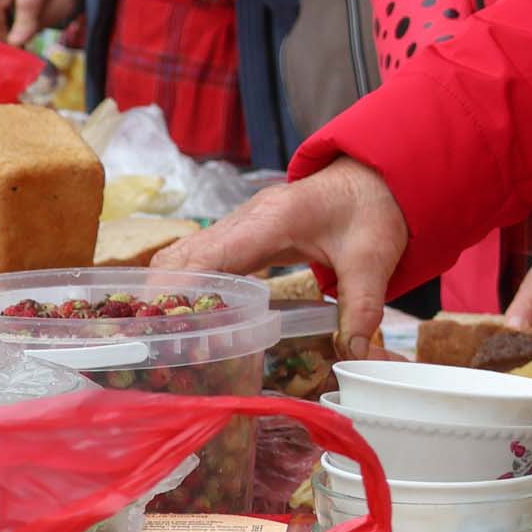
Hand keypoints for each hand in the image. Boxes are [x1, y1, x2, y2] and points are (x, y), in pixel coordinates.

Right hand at [159, 158, 409, 358]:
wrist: (375, 179)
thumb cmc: (371, 210)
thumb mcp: (373, 259)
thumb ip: (363, 305)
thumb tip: (354, 352)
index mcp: (272, 220)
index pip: (211, 254)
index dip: (182, 288)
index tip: (167, 324)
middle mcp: (245, 219)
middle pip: (182, 255)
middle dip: (162, 296)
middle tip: (155, 340)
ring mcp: (238, 225)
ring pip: (183, 254)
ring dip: (167, 290)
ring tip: (163, 334)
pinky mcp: (241, 235)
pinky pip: (199, 257)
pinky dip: (184, 283)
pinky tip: (186, 314)